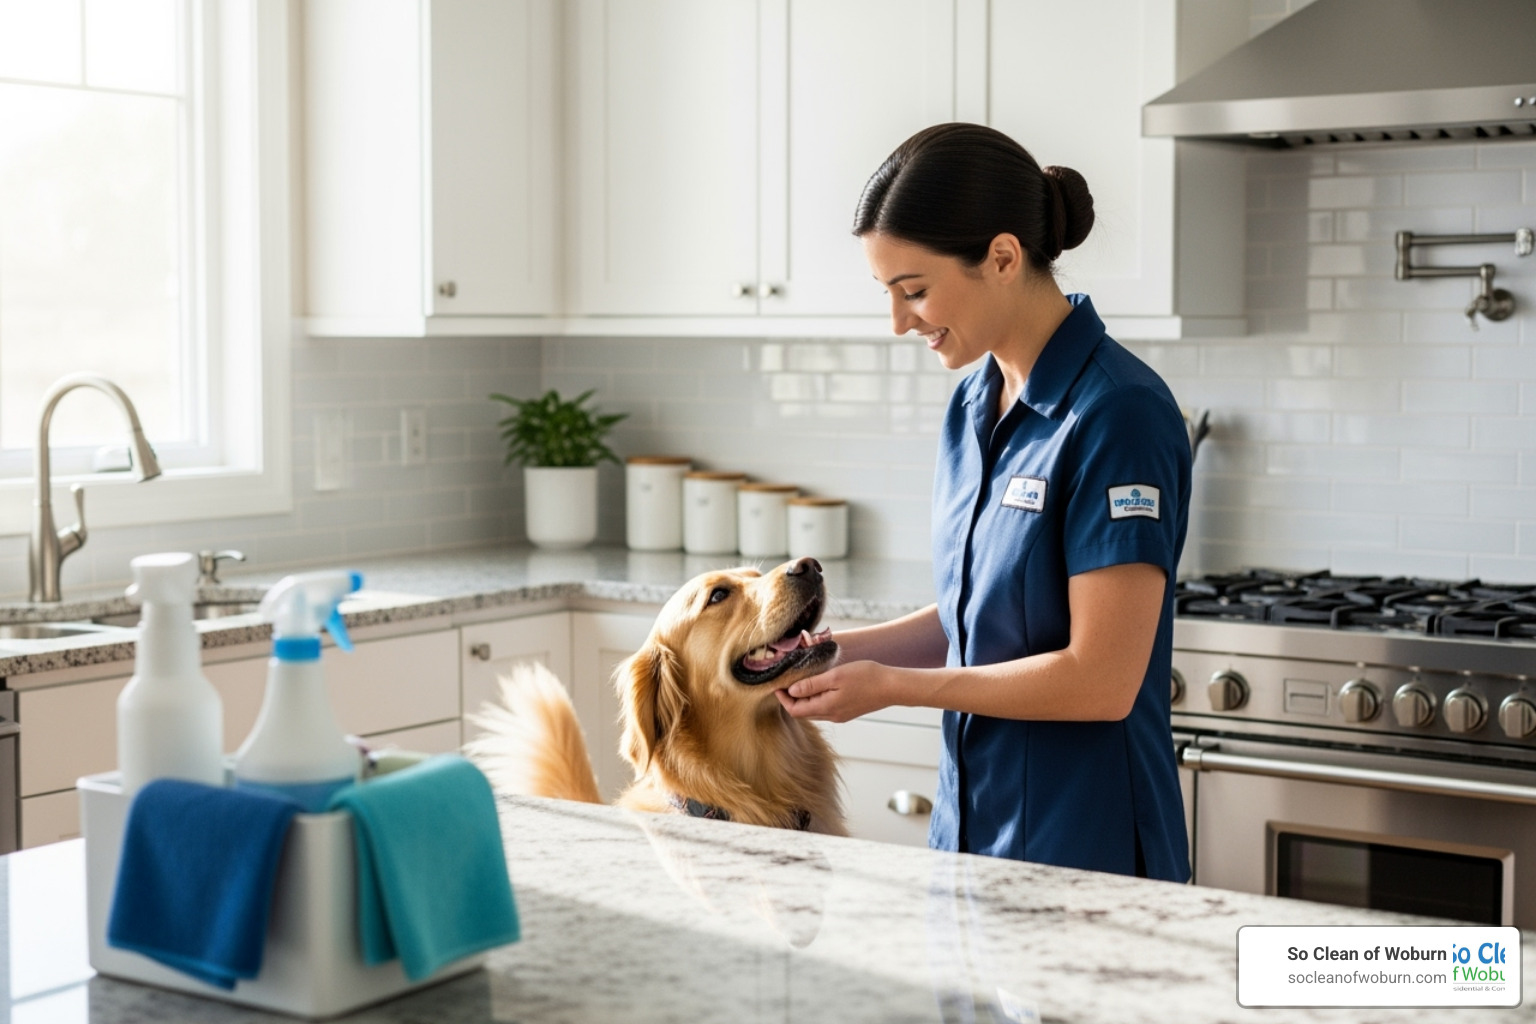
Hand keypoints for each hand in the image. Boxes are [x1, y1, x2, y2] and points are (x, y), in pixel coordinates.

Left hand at [775, 660, 896, 722]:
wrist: (893, 687)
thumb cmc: (866, 678)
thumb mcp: (835, 677)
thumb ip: (812, 685)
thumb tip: (792, 690)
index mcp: (826, 708)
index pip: (795, 710)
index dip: (783, 699)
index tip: (777, 684)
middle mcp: (832, 715)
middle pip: (803, 712)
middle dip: (791, 698)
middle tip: (785, 680)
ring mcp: (841, 715)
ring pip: (814, 710)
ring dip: (804, 699)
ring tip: (800, 680)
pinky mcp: (848, 711)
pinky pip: (825, 707)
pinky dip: (816, 698)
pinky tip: (819, 685)